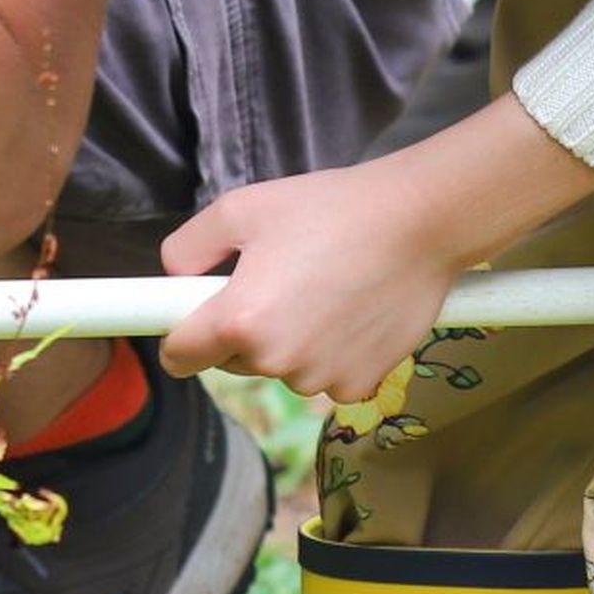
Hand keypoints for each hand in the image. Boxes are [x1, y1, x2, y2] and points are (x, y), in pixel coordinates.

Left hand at [156, 155, 484, 410]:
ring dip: (290, 343)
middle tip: (277, 279)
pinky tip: (351, 311)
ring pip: (281, 369)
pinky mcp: (360, 385)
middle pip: (231, 362)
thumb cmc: (329, 208)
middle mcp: (276, 361)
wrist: (419, 222)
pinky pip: (325, 377)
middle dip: (242, 331)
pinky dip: (331, 354)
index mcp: (239, 321)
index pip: (178, 357)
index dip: (181, 334)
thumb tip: (174, 281)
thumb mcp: (240, 209)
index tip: (193, 317)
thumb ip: (188, 249)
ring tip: (322, 288)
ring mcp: (321, 379)